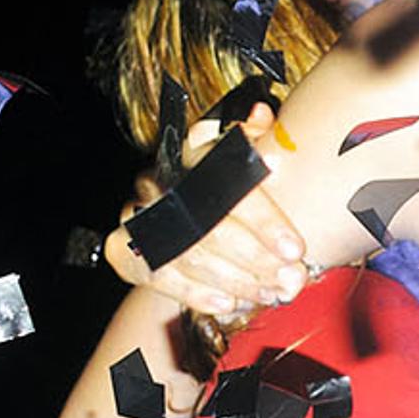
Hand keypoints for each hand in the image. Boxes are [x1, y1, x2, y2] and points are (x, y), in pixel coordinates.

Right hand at [102, 104, 308, 319]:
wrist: (176, 217)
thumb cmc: (220, 188)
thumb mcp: (238, 159)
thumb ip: (255, 143)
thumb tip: (262, 115)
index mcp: (191, 155)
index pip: (228, 186)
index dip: (264, 220)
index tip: (294, 248)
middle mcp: (159, 182)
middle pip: (210, 226)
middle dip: (255, 259)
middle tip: (288, 279)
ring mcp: (139, 217)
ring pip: (189, 255)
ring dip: (236, 281)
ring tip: (269, 293)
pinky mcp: (124, 250)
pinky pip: (161, 277)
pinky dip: (199, 294)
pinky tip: (230, 302)